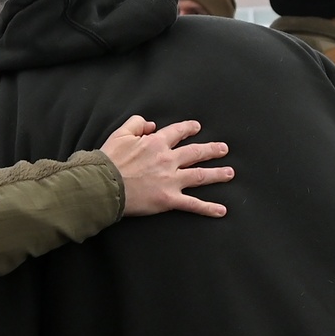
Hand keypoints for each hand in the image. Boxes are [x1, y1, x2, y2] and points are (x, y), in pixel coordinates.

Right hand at [100, 116, 231, 216]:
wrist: (104, 185)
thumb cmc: (109, 161)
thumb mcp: (120, 134)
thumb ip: (136, 124)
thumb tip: (150, 125)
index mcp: (156, 143)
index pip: (178, 132)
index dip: (189, 128)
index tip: (197, 127)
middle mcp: (168, 160)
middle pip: (195, 152)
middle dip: (211, 150)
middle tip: (223, 149)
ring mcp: (171, 180)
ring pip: (200, 175)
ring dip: (217, 174)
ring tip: (230, 173)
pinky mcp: (169, 199)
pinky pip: (192, 204)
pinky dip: (208, 208)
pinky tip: (221, 211)